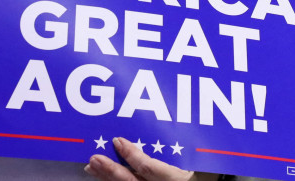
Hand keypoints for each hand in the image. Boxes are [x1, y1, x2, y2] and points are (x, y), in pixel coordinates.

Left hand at [85, 136, 209, 180]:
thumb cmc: (202, 168)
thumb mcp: (194, 155)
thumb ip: (180, 143)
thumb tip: (157, 119)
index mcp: (176, 178)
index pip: (151, 169)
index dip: (133, 155)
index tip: (118, 140)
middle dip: (112, 170)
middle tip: (95, 157)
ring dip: (107, 177)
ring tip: (92, 165)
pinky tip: (101, 175)